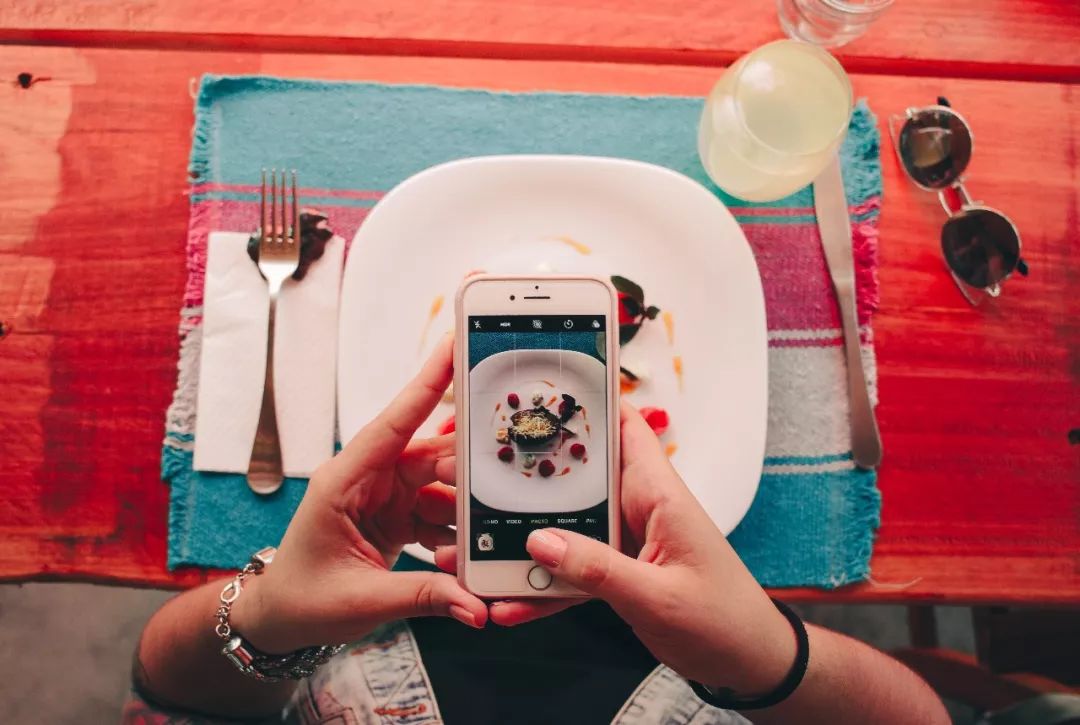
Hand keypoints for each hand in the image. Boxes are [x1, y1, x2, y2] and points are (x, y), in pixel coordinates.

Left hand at [231, 336, 486, 653]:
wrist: (281, 621)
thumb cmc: (302, 600)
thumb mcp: (362, 601)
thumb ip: (424, 597)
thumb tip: (475, 605)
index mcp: (344, 481)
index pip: (392, 425)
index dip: (425, 384)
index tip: (455, 347)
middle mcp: (367, 479)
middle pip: (430, 456)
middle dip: (468, 468)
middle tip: (506, 478)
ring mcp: (384, 496)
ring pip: (442, 485)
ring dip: (465, 511)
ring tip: (484, 537)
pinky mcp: (397, 515)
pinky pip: (439, 512)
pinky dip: (457, 533)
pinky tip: (466, 555)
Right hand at [446, 404, 793, 694]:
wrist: (747, 663)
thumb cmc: (724, 621)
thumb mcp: (658, 597)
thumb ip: (599, 571)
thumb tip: (540, 542)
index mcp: (658, 495)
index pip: (625, 428)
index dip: (589, 402)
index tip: (540, 388)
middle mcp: (638, 509)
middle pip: (577, 477)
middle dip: (529, 476)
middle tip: (475, 474)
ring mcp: (625, 541)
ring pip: (565, 527)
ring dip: (524, 541)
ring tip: (475, 552)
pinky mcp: (618, 572)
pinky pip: (571, 571)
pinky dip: (542, 587)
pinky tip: (509, 604)